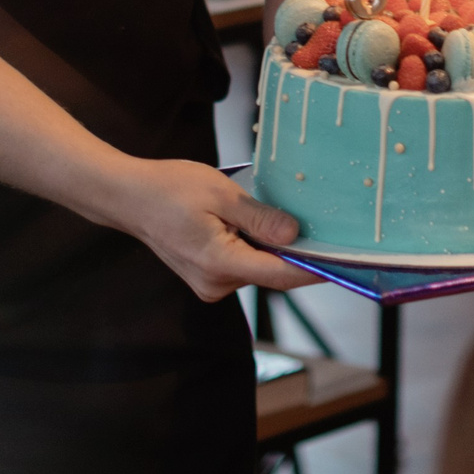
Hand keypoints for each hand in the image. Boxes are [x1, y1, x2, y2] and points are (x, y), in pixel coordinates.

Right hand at [106, 156, 315, 300]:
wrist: (129, 198)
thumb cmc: (169, 189)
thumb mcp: (221, 194)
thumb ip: (260, 218)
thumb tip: (295, 235)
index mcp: (219, 263)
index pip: (281, 274)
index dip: (315, 268)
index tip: (344, 259)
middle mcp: (216, 283)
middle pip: (273, 273)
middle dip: (295, 250)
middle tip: (320, 222)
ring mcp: (210, 284)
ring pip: (259, 268)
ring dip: (272, 246)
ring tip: (277, 213)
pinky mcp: (208, 277)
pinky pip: (244, 265)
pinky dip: (255, 247)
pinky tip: (252, 223)